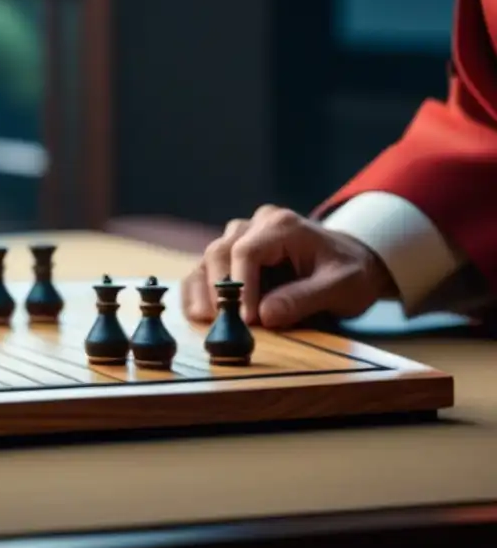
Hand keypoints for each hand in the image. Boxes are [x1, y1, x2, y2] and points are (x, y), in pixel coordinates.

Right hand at [182, 205, 396, 328]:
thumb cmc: (350, 272)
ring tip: (203, 321)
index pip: (247, 252)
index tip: (246, 320)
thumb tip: (264, 316)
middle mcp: (256, 224)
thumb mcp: (342, 287)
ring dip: (202, 290)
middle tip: (219, 323)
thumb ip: (304, 298)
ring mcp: (242, 237)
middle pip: (220, 251)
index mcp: (282, 225)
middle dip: (217, 289)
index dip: (241, 287)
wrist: (352, 262)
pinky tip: (196, 313)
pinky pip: (207, 269)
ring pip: (208, 259)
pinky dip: (198, 290)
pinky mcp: (233, 254)